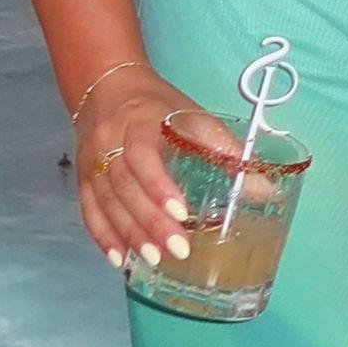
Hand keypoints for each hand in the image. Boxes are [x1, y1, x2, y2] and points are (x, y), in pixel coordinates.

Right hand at [72, 68, 205, 270]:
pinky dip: (103, 237)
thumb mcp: (191, 114)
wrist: (106, 87)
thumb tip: (265, 188)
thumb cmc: (157, 105)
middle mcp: (108, 142)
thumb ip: (224, 148)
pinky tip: (119, 259)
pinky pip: (89, 211)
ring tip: (154, 259)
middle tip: (177, 249)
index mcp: (138, 121)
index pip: (143, 155)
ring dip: (129, 234)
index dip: (158, 184)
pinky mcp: (82, 178)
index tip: (182, 212)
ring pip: (106, 203)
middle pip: (125, 186)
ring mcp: (92, 162)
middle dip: (150, 221)